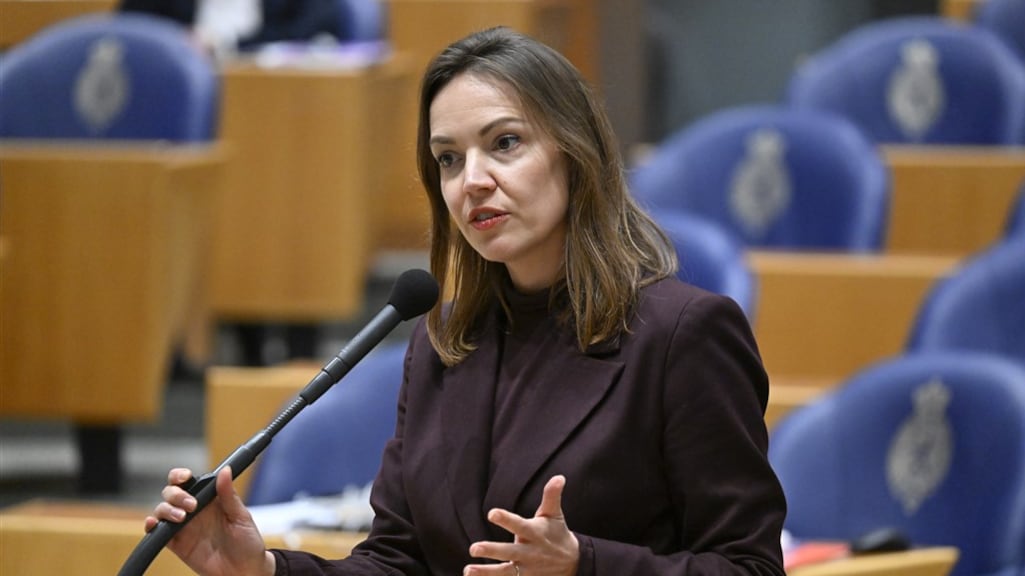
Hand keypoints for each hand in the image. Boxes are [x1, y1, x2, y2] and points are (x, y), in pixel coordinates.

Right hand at [144, 466, 274, 575]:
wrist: (244, 571)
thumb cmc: (247, 542)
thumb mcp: (241, 516)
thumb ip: (229, 495)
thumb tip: (225, 470)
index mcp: (209, 499)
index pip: (189, 482)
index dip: (180, 476)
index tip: (184, 477)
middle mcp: (194, 511)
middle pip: (171, 493)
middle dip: (176, 494)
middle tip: (191, 505)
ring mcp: (184, 527)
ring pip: (163, 510)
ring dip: (166, 509)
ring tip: (182, 517)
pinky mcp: (177, 544)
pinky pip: (158, 534)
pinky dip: (151, 527)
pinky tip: (153, 523)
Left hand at [465, 475, 578, 575]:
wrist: (572, 564)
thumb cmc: (557, 533)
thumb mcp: (555, 514)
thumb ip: (552, 496)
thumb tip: (559, 476)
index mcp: (535, 533)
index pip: (519, 525)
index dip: (506, 520)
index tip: (491, 513)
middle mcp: (530, 552)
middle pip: (509, 552)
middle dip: (492, 551)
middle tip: (473, 548)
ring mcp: (527, 569)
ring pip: (505, 572)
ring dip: (486, 572)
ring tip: (467, 570)